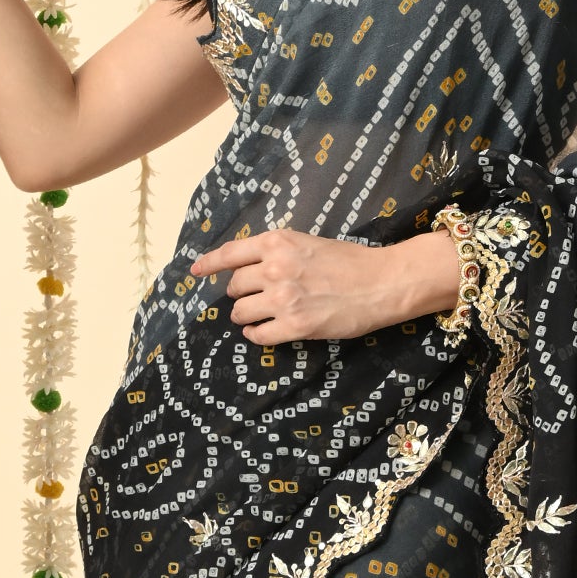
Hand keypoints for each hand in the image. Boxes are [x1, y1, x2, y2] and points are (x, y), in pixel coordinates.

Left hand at [190, 225, 462, 344]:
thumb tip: (253, 269)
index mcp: (277, 243)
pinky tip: (262, 332)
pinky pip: (259, 334)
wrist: (382, 282)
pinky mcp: (294, 325)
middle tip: (252, 297)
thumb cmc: (351, 261)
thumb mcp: (309, 243)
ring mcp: (283, 298)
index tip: (195, 271)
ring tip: (256, 316)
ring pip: (241, 312)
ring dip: (245, 316)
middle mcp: (274, 268)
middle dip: (239, 293)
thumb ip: (279, 252)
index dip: (209, 263)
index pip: (230, 253)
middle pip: (234, 286)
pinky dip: (256, 335)